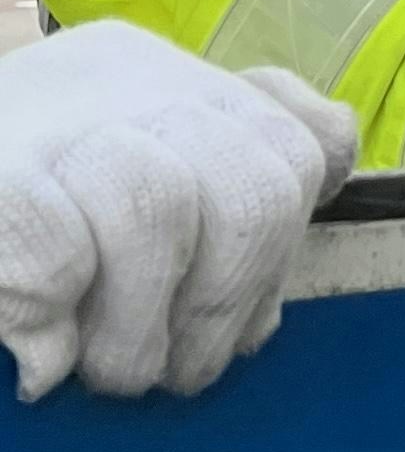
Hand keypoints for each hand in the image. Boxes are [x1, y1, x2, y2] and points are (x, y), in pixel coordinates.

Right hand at [0, 23, 358, 402]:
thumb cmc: (25, 218)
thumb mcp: (132, 171)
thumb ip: (228, 157)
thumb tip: (329, 149)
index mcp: (157, 78)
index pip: (289, 153)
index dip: (273, 264)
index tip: (233, 327)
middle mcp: (108, 78)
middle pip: (248, 186)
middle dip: (224, 306)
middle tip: (169, 371)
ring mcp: (33, 122)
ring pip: (156, 208)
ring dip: (139, 326)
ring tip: (104, 374)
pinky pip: (49, 243)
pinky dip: (53, 315)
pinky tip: (42, 359)